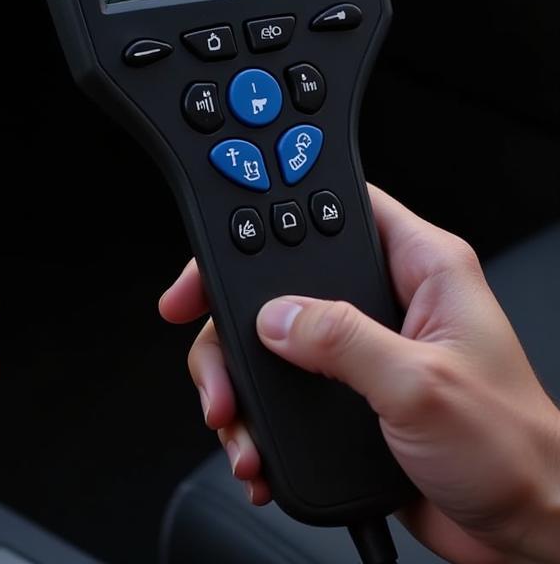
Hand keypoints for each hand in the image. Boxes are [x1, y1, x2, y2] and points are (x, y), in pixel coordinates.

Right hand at [159, 185, 559, 563]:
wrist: (527, 537)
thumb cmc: (517, 454)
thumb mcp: (424, 386)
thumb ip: (344, 341)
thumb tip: (276, 316)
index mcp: (420, 268)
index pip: (331, 208)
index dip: (270, 213)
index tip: (218, 248)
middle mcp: (384, 300)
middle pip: (278, 277)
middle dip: (232, 320)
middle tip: (212, 353)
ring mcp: (360, 348)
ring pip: (266, 338)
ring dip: (237, 383)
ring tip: (235, 422)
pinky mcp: (344, 393)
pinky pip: (277, 387)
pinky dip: (254, 418)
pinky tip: (256, 449)